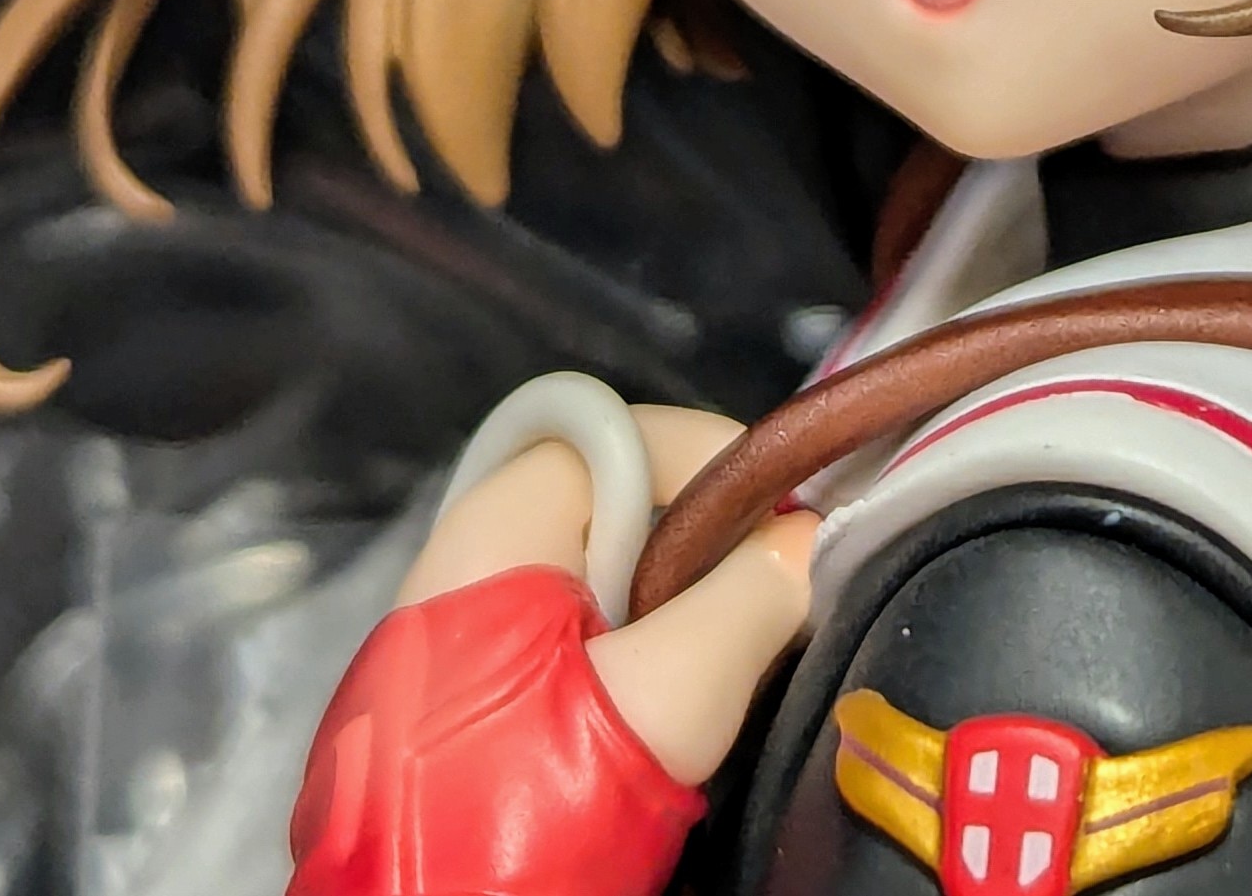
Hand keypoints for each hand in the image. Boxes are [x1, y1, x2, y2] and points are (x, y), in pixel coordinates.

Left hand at [402, 397, 813, 785]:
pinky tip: (653, 732)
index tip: (785, 523)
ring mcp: (450, 647)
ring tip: (717, 680)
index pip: (619, 432)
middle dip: (699, 548)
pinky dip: (624, 670)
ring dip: (668, 618)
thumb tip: (801, 545)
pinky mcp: (457, 716)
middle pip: (610, 508)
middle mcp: (461, 567)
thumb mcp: (657, 707)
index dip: (713, 460)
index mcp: (492, 534)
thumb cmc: (519, 819)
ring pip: (593, 585)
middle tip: (762, 609)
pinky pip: (564, 649)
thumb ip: (743, 607)